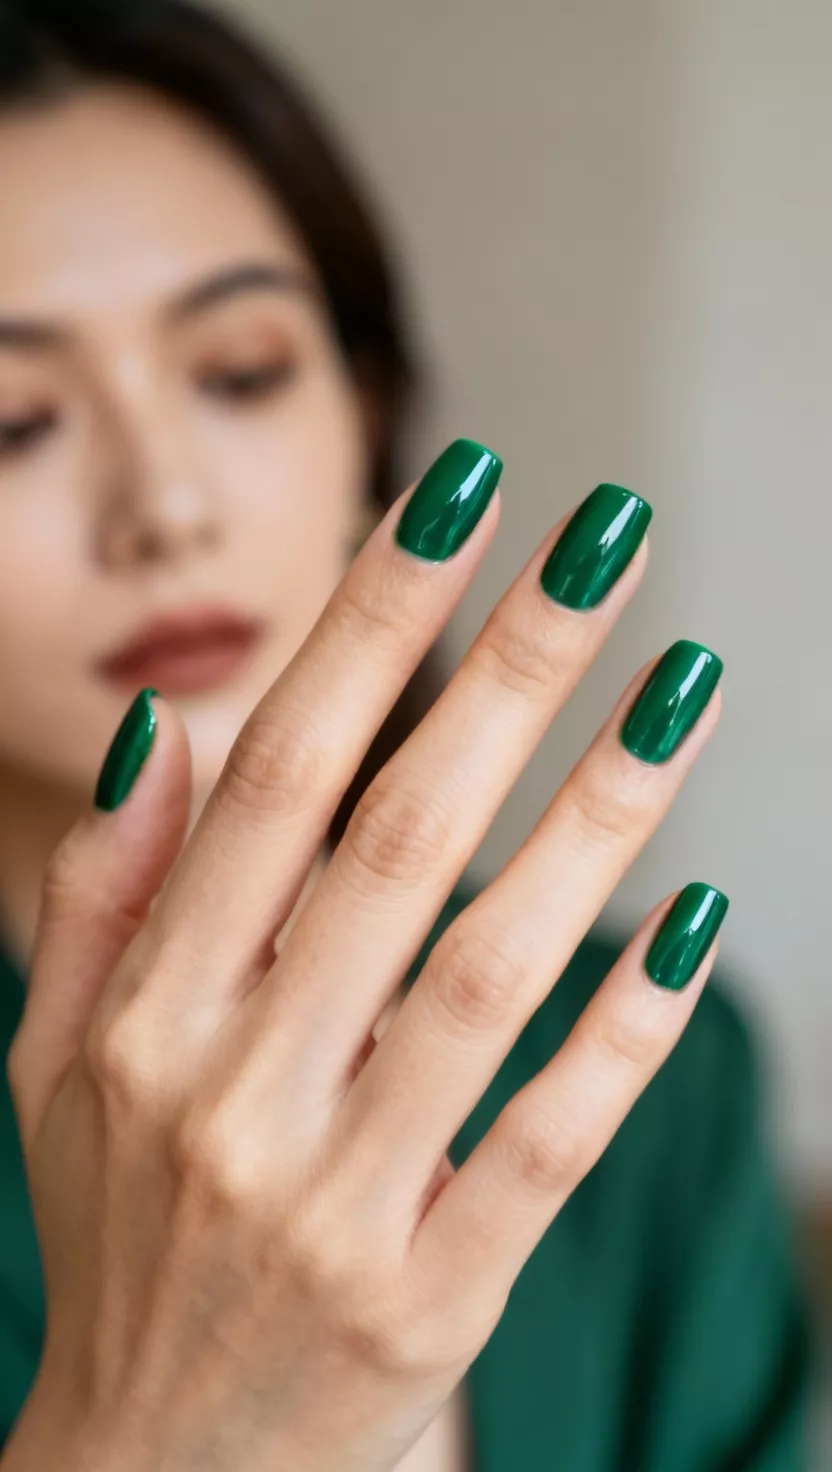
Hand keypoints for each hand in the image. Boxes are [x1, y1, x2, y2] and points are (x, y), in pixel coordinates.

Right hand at [4, 451, 722, 1470]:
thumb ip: (99, 898)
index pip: (273, 778)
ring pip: (487, 971)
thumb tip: (167, 731)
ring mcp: (338, 1201)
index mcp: (147, 1017)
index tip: (463, 496)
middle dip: (506, 671)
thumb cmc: (116, 1238)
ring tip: (691, 681)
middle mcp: (236, 1094)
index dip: (369, 624)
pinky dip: (624, 1029)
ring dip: (598, 819)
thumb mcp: (54, 1070)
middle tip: (608, 536)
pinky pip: (547, 1142)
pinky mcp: (433, 1297)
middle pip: (396, 840)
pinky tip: (700, 920)